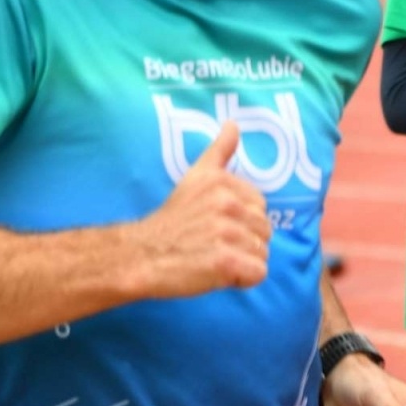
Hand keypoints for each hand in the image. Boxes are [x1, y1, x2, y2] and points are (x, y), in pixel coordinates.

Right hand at [128, 122, 271, 296]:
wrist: (140, 255)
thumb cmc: (172, 220)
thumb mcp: (195, 177)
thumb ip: (219, 151)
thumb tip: (234, 125)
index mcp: (223, 183)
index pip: (261, 208)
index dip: (242, 222)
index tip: (215, 225)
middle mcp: (227, 204)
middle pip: (265, 231)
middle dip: (244, 243)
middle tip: (212, 244)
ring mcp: (227, 233)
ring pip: (262, 253)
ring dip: (242, 262)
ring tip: (212, 258)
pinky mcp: (226, 261)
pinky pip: (257, 273)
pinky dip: (242, 280)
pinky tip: (218, 274)